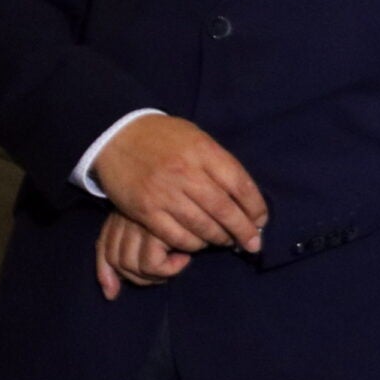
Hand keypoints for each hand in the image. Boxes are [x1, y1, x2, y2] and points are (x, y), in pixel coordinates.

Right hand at [93, 114, 265, 254]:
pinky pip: (175, 235)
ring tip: (228, 242)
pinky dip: (192, 244)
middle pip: (224, 209)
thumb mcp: (198, 139)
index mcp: (204, 152)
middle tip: (253, 243)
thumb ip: (219, 164)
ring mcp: (165, 193)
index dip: (255, 206)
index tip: (261, 220)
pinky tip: (199, 243)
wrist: (118, 135)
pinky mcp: (145, 211)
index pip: (239, 184)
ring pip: (202, 226)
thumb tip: (246, 196)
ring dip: (219, 238)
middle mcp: (186, 173)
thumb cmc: (165, 138)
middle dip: (243, 230)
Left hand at [95, 212, 190, 300]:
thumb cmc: (186, 209)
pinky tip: (186, 258)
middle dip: (141, 277)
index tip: (124, 284)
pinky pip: (153, 263)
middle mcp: (128, 218)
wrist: (206, 189)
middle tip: (168, 270)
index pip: (104, 250)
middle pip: (118, 262)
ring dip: (158, 274)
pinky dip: (169, 269)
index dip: (109, 272)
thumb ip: (126, 251)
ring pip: (134, 266)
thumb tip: (110, 294)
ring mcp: (142, 224)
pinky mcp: (160, 229)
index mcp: (123, 214)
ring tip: (180, 261)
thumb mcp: (155, 224)